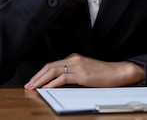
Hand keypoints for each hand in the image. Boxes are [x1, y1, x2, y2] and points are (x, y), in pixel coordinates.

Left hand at [24, 53, 145, 88]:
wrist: (118, 72)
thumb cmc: (104, 74)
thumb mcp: (86, 70)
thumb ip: (74, 73)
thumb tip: (59, 82)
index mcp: (74, 58)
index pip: (53, 64)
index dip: (41, 73)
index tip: (33, 81)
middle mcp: (74, 59)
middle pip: (50, 66)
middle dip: (37, 76)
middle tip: (28, 85)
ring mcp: (78, 66)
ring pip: (53, 71)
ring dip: (41, 80)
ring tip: (33, 87)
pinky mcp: (82, 74)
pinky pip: (63, 78)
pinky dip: (52, 83)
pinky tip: (47, 88)